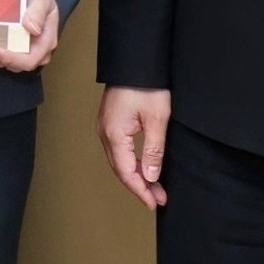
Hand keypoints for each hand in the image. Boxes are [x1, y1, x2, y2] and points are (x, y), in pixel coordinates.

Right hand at [102, 85, 172, 210]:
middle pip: (121, 169)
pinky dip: (132, 162)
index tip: (155, 203)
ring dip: (137, 175)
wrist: (135, 60)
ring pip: (120, 160)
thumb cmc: (146, 85)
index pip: (127, 172)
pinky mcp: (111, 121)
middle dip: (140, 186)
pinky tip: (143, 166)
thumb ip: (153, 150)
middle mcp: (105, 133)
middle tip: (158, 199)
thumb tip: (151, 176)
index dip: (141, 190)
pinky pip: (119, 149)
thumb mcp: (157, 119)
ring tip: (154, 187)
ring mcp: (106, 127)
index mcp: (114, 135)